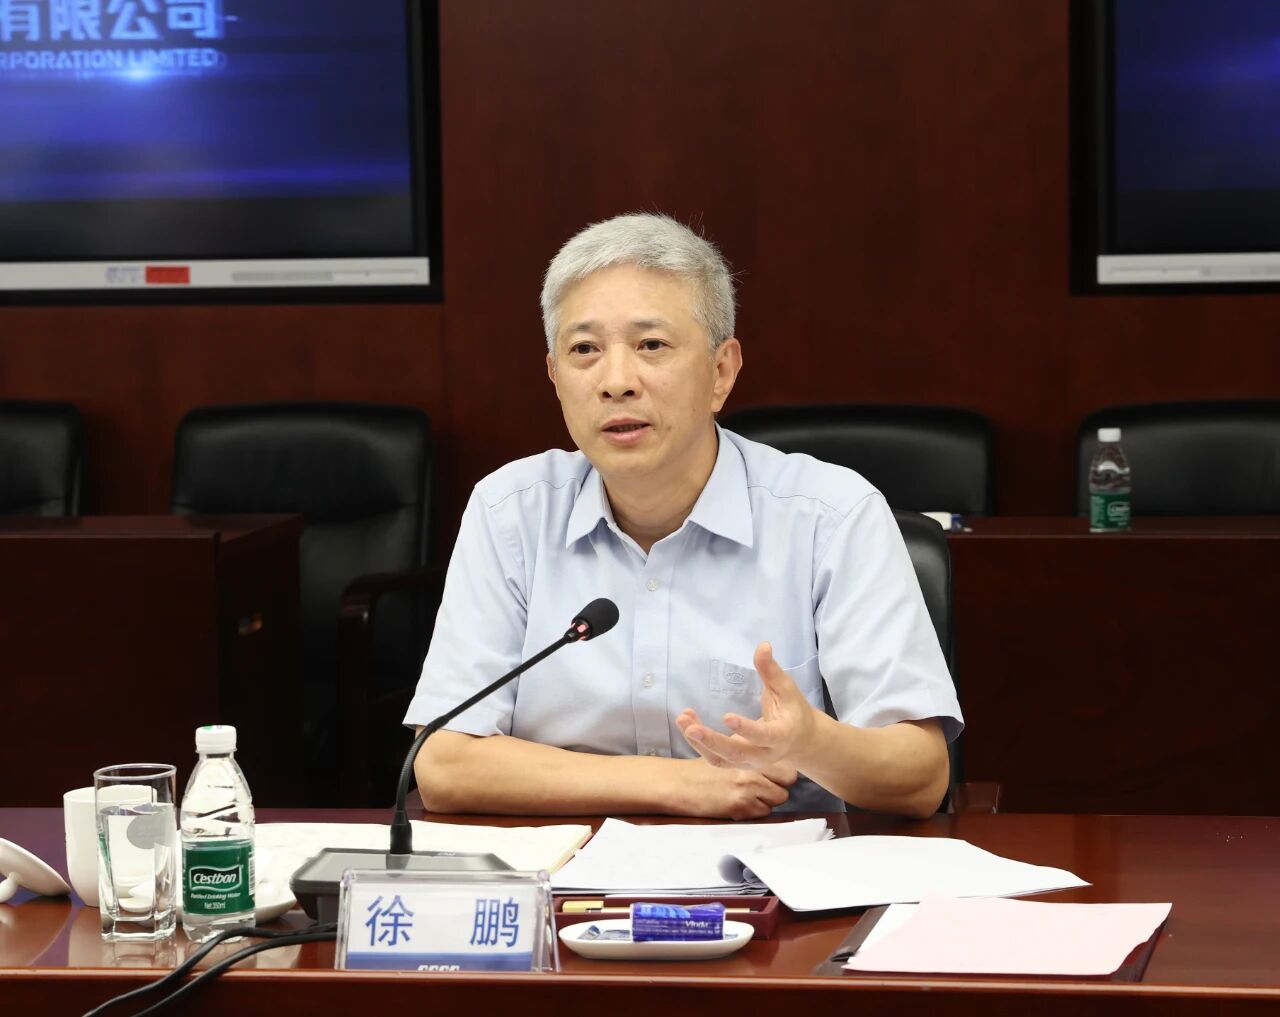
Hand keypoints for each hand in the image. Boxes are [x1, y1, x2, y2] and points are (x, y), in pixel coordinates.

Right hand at [673, 757, 798, 819]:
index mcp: (749, 751)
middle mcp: (752, 768)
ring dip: (769, 797)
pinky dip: (757, 809)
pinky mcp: (740, 806)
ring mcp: (747, 788)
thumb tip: (770, 742)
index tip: (775, 771)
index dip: (783, 768)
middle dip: (780, 782)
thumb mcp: (728, 746)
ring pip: (778, 797)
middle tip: (768, 784)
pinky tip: (745, 804)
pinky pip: (764, 811)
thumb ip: (750, 745)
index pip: (785, 762)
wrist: (683, 784)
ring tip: (755, 795)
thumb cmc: (705, 767)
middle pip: (788, 779)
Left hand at [677, 641, 818, 769]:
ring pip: (721, 759)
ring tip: (683, 720)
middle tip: (691, 727)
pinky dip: (698, 743)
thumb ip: (771, 670)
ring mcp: (749, 762)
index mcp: (781, 736)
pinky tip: (687, 722)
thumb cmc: (792, 709)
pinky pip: (714, 758)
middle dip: (712, 741)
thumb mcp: (786, 688)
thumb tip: (763, 645)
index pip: (764, 736)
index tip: (726, 717)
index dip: (746, 729)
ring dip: (699, 742)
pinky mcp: (736, 762)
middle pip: (736, 753)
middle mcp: (765, 755)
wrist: (799, 741)